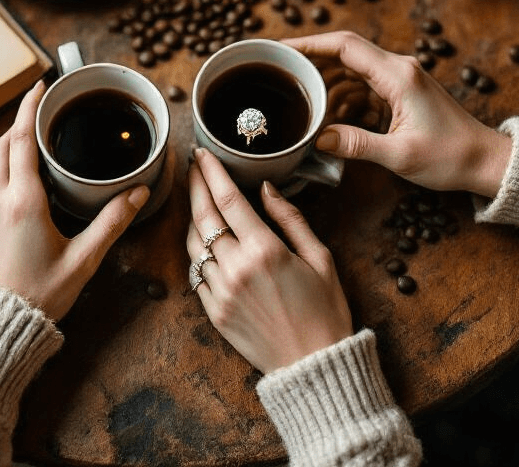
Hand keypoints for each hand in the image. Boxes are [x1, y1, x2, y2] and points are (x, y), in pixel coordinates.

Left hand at [0, 80, 148, 320]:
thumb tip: (138, 192)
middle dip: (20, 120)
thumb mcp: (83, 259)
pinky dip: (2, 168)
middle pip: (3, 144)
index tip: (40, 86)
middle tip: (41, 107)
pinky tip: (20, 180)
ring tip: (33, 138)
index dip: (30, 107)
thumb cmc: (39, 297)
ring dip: (9, 144)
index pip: (22, 138)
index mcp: (24, 201)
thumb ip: (112, 223)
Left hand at [185, 146, 351, 373]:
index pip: (227, 199)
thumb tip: (266, 189)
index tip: (202, 153)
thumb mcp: (319, 257)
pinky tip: (203, 240)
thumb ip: (291, 218)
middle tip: (193, 166)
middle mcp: (236, 268)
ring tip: (198, 200)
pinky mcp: (214, 313)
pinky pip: (196, 273)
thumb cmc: (325, 310)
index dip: (211, 172)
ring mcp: (221, 292)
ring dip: (193, 218)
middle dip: (195, 185)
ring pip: (193, 244)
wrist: (314, 366)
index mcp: (265, 250)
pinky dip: (197, 252)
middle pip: (203, 216)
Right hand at [285, 31, 511, 197]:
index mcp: (398, 75)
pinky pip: (363, 87)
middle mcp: (398, 69)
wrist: (487, 162)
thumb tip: (318, 139)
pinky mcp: (401, 93)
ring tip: (303, 105)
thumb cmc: (452, 157)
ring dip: (327, 86)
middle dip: (311, 63)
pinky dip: (343, 100)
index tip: (281, 49)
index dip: (309, 43)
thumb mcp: (400, 155)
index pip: (344, 45)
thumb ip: (356, 144)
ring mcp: (400, 79)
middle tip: (280, 76)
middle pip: (343, 54)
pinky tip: (331, 119)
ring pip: (351, 71)